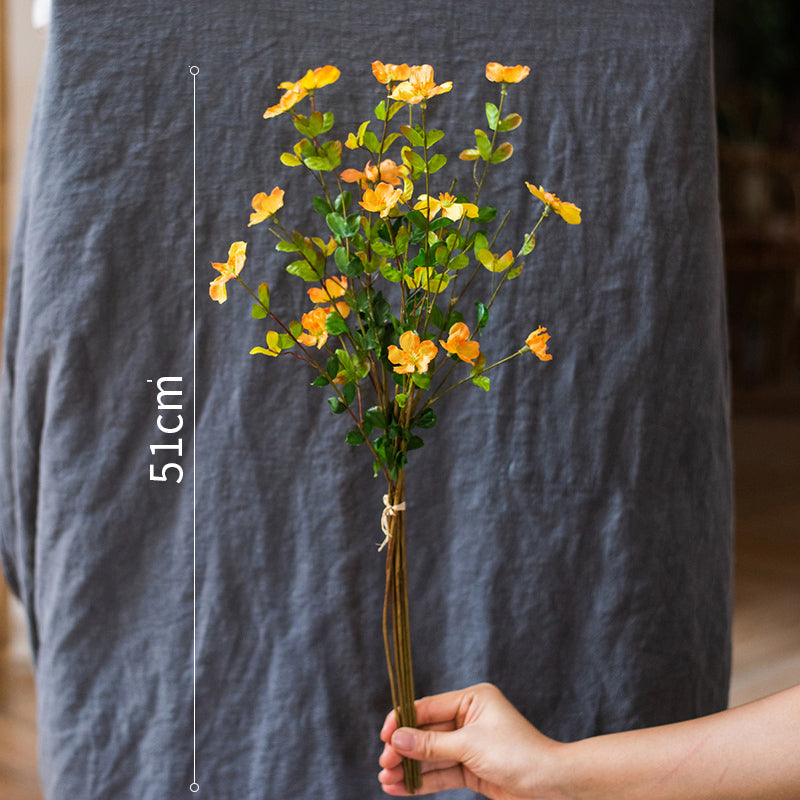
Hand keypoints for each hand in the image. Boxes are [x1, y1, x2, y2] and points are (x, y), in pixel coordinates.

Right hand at [378, 682, 560, 798]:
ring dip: (409, 768)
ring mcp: (470, 745)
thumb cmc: (517, 754)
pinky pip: (442, 773)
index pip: (429, 707)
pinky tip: (401, 788)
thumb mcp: (470, 746)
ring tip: (385, 780)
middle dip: (404, 749)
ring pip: (432, 756)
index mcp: (472, 699)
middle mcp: (469, 718)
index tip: (383, 736)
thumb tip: (396, 739)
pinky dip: (423, 781)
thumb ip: (431, 744)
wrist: (551, 785)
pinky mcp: (472, 769)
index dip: (403, 721)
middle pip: (427, 733)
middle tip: (383, 765)